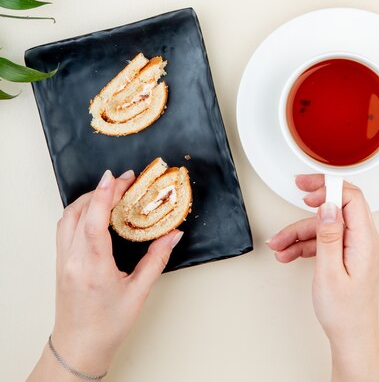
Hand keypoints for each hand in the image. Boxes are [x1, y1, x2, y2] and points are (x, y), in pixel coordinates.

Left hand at [28, 169, 182, 380]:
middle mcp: (73, 260)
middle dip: (102, 190)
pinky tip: (93, 210)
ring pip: (69, 217)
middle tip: (125, 181)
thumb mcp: (139, 293)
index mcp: (93, 268)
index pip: (93, 222)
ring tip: (110, 191)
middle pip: (81, 212)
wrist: (79, 348)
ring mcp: (63, 260)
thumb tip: (173, 236)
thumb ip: (156, 260)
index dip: (103, 195)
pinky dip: (79, 211)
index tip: (116, 177)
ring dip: (88, 198)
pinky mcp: (60, 261)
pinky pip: (64, 226)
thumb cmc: (108, 326)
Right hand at [267, 175, 378, 381]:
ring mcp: (355, 246)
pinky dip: (304, 243)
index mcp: (365, 241)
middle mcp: (364, 240)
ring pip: (325, 224)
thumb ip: (328, 236)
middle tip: (297, 190)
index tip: (308, 188)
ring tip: (279, 244)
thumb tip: (329, 206)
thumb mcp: (330, 272)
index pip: (351, 197)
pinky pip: (324, 239)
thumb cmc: (345, 313)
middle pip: (339, 205)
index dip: (329, 187)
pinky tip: (288, 252)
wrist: (351, 338)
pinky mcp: (346, 254)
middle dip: (313, 199)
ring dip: (299, 231)